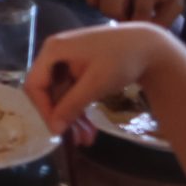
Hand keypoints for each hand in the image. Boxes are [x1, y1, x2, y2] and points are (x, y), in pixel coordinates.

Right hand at [25, 21, 185, 138]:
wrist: (149, 46)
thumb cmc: (121, 60)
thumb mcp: (95, 84)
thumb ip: (71, 105)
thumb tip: (53, 128)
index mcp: (53, 50)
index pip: (35, 84)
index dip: (43, 109)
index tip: (57, 130)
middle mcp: (56, 53)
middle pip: (48, 91)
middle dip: (62, 117)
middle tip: (74, 140)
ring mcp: (68, 61)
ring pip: (62, 95)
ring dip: (73, 117)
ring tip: (86, 139)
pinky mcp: (80, 67)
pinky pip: (73, 91)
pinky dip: (80, 108)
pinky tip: (90, 129)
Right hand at [85, 0, 185, 26]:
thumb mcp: (175, 6)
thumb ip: (161, 23)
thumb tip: (136, 37)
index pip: (139, 14)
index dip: (145, 23)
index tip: (152, 18)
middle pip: (112, 10)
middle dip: (124, 18)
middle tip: (136, 12)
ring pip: (101, 6)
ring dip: (115, 11)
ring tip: (129, 2)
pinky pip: (91, 0)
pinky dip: (103, 3)